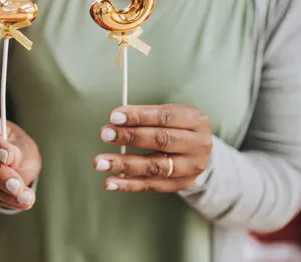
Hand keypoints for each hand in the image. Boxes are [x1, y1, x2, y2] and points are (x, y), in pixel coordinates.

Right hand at [0, 114, 40, 210]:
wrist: (16, 168)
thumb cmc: (20, 150)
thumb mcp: (25, 146)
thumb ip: (18, 151)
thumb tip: (10, 159)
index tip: (9, 158)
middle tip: (18, 186)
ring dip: (2, 193)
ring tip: (26, 198)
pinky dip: (0, 200)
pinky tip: (18, 201)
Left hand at [95, 104, 211, 192]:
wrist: (198, 151)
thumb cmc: (177, 127)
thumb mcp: (170, 115)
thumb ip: (145, 116)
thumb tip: (115, 120)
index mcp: (194, 120)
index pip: (163, 116)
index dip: (138, 116)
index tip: (114, 116)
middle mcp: (197, 144)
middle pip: (160, 140)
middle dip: (129, 137)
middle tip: (105, 134)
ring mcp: (191, 167)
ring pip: (155, 166)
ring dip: (124, 164)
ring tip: (101, 162)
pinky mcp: (182, 184)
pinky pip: (152, 185)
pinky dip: (129, 184)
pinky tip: (110, 182)